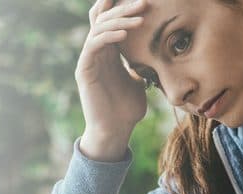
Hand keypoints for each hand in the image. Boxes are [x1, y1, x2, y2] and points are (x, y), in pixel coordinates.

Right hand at [75, 0, 148, 160]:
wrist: (115, 131)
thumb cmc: (127, 109)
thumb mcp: (140, 80)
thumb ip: (142, 64)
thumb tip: (158, 54)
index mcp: (109, 51)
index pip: (111, 20)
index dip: (122, 8)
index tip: (144, 2)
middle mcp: (97, 51)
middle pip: (104, 18)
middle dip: (123, 8)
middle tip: (143, 2)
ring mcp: (89, 59)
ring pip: (99, 28)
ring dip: (119, 20)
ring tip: (139, 18)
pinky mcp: (84, 70)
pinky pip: (94, 45)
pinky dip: (108, 37)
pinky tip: (124, 34)